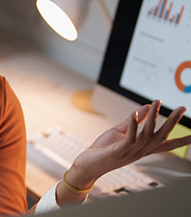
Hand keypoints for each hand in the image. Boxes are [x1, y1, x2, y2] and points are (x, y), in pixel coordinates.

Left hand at [68, 100, 190, 187]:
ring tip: (157, 103)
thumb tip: (146, 107)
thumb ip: (133, 121)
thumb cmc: (103, 150)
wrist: (87, 165)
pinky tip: (136, 114)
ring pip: (147, 135)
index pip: (165, 144)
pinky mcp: (118, 151)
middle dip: (172, 122)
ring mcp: (129, 152)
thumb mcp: (120, 132)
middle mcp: (139, 151)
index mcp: (141, 148)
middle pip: (160, 136)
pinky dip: (133, 126)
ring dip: (153, 118)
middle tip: (182, 108)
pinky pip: (129, 138)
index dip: (180, 140)